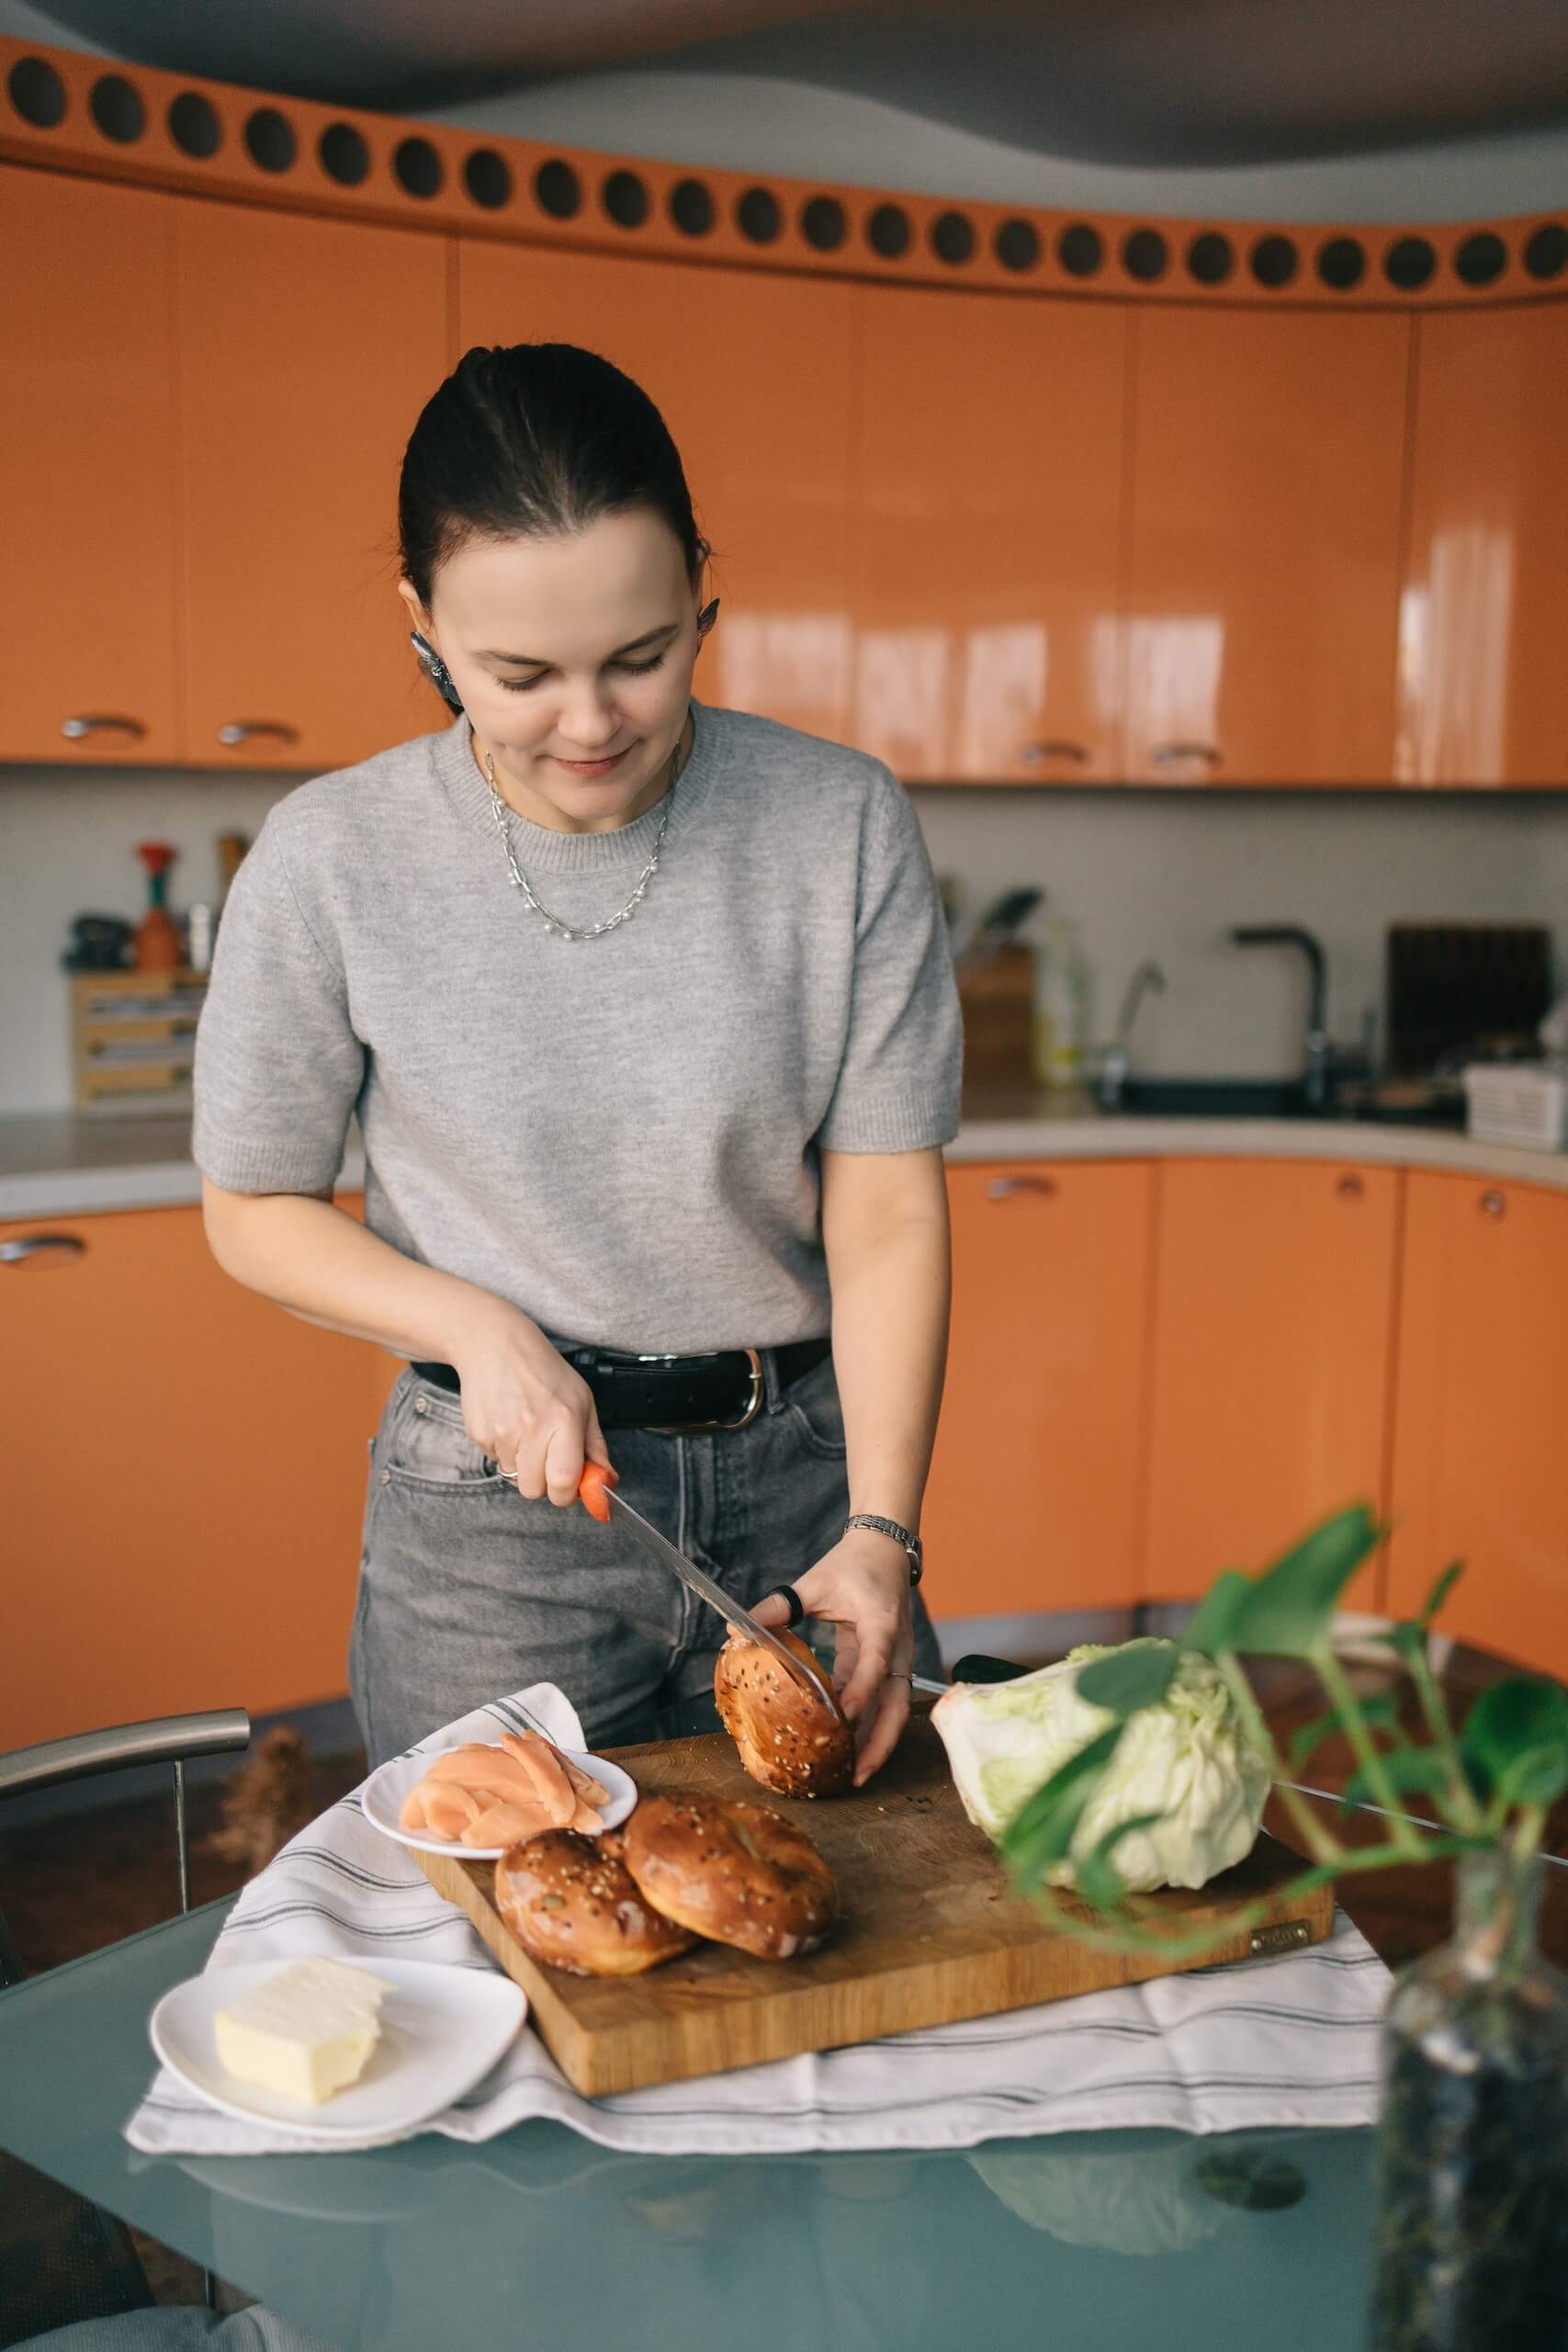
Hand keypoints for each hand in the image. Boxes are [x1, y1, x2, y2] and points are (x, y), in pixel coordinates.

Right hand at [448, 1297, 610, 1506]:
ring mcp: (501, 1432)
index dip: (568, 1493)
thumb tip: (606, 1481)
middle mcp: (531, 1428)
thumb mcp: (582, 1400)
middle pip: (535, 1491)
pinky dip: (504, 1451)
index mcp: (564, 1420)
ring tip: (526, 1432)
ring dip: (523, 1465)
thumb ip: (595, 1445)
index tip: (570, 1487)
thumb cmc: (543, 1370)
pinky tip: (508, 1423)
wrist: (494, 1344)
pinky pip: (496, 1462)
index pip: (564, 1481)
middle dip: (544, 1483)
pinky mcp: (478, 1434)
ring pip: (514, 1479)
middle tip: (547, 1459)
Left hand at [752, 1527, 913, 1785]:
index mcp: (881, 1624)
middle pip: (897, 1703)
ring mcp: (895, 1658)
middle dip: (881, 1742)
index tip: (843, 1716)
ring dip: (877, 1742)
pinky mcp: (885, 1663)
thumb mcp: (815, 1582)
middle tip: (859, 1774)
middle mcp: (896, 1647)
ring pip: (894, 1708)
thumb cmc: (853, 1564)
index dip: (860, 1691)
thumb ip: (779, 1606)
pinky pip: (880, 1699)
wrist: (884, 1548)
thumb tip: (738, 1629)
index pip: (874, 1663)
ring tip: (856, 1774)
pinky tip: (847, 1743)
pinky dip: (867, 1723)